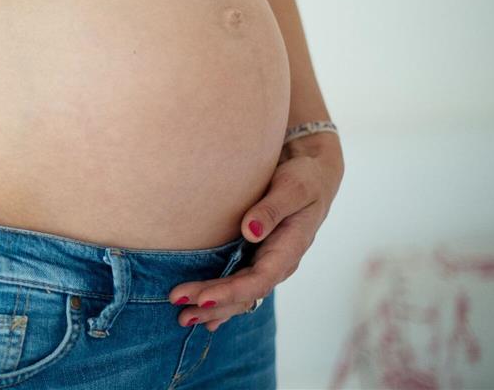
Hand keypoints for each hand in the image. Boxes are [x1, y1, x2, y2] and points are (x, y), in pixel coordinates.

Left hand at [167, 133, 344, 330]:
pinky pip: (239, 285)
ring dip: (213, 308)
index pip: (259, 279)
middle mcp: (279, 262)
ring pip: (241, 295)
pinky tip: (204, 315)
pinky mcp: (257, 257)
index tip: (203, 298)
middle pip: (245, 293)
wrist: (313, 174)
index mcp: (290, 248)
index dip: (231, 292)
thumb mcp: (293, 187)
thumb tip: (250, 230)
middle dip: (213, 303)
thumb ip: (273, 208)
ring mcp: (268, 262)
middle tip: (179, 307)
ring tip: (183, 318)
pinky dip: (221, 301)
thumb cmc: (304, 177)